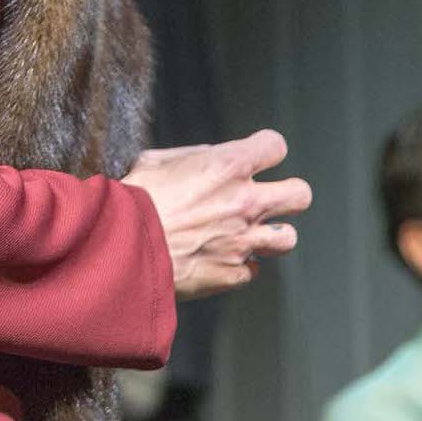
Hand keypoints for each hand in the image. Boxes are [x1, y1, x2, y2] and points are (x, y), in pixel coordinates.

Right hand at [121, 128, 311, 299]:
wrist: (121, 247)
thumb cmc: (133, 198)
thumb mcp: (156, 160)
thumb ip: (193, 157)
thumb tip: (210, 160)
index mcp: (229, 166)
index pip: (276, 147)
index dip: (266, 150)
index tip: (257, 157)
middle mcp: (245, 202)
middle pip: (301, 195)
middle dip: (289, 194)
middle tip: (269, 198)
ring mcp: (243, 241)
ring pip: (288, 238)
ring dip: (271, 235)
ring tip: (249, 234)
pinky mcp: (232, 273)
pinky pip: (251, 270)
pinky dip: (238, 265)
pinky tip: (218, 258)